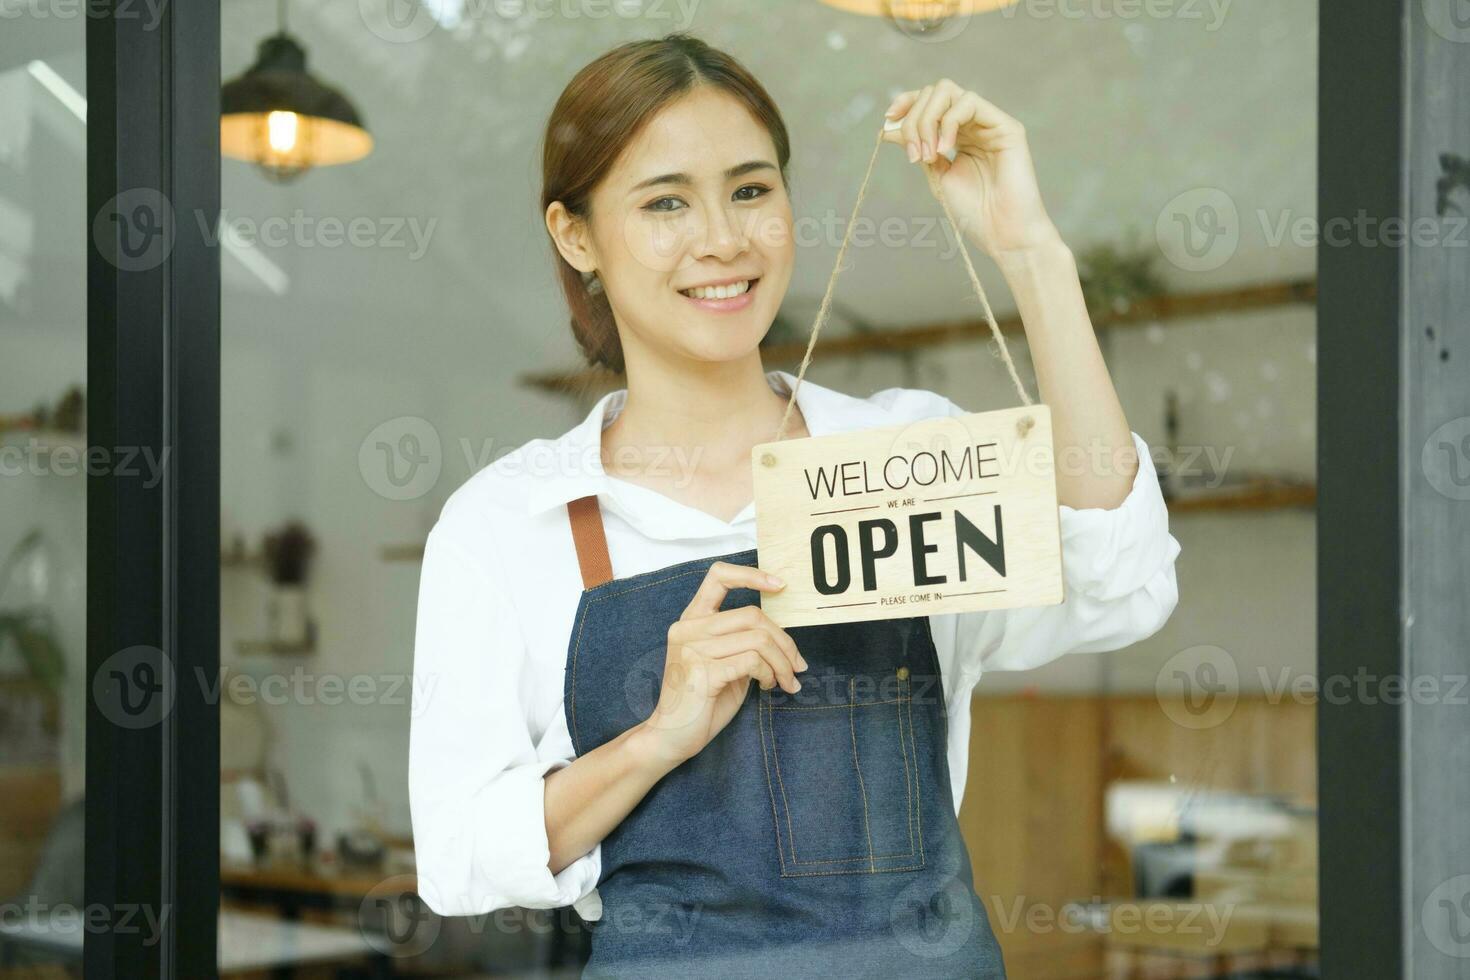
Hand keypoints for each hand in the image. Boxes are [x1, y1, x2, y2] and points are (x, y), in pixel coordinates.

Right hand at [640, 562, 806, 765]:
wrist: (672, 736)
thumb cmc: (703, 698)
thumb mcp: (724, 659)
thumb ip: (742, 639)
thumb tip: (783, 633)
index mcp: (692, 618)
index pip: (719, 576)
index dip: (752, 576)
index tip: (780, 585)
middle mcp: (688, 627)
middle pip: (753, 614)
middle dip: (785, 641)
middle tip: (797, 665)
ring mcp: (692, 648)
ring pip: (758, 639)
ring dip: (782, 663)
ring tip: (785, 681)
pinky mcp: (702, 671)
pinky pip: (752, 661)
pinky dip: (769, 674)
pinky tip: (768, 686)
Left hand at [882, 79, 1061, 258]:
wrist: (1002, 234)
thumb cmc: (974, 212)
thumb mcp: (936, 175)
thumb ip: (917, 148)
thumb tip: (888, 126)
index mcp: (957, 135)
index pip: (929, 101)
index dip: (907, 102)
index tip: (888, 119)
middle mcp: (974, 124)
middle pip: (935, 92)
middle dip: (914, 120)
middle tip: (915, 155)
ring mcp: (990, 123)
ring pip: (949, 92)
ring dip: (927, 121)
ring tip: (929, 156)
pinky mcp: (1007, 127)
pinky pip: (970, 103)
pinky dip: (948, 122)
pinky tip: (944, 150)